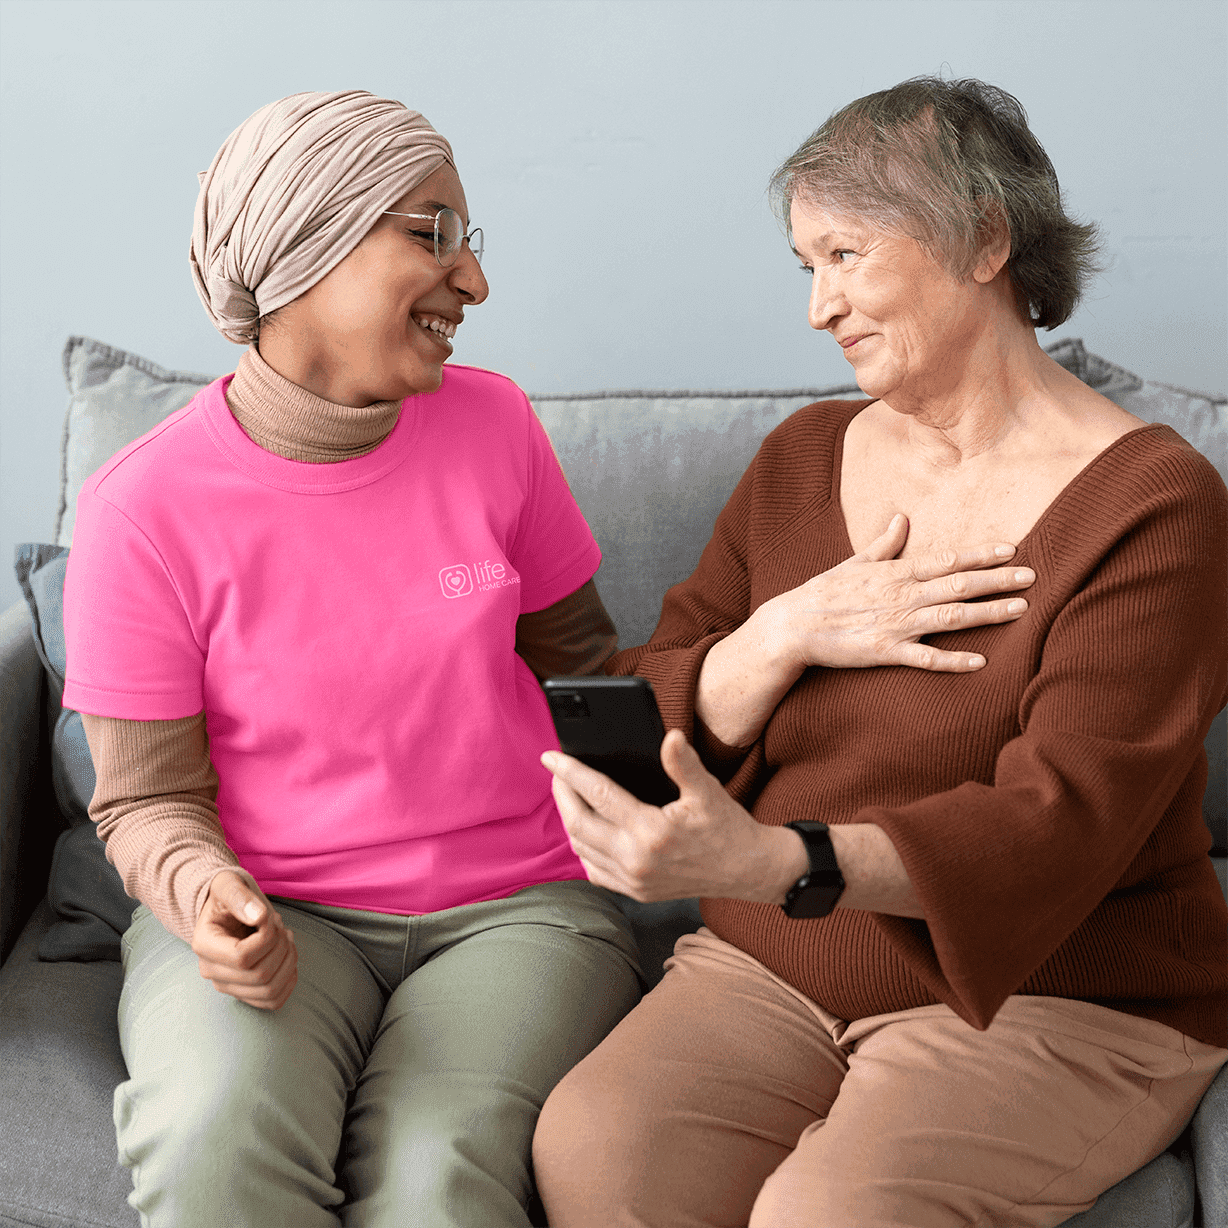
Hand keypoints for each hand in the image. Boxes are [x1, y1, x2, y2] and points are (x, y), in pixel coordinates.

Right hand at [191, 869, 297, 1009]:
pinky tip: (287, 956)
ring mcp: (227, 985)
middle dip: (281, 946)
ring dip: (289, 961)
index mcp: (204, 945)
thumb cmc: (226, 897)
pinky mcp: (244, 992)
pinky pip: (273, 1001)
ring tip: (285, 938)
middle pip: (260, 975)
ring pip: (270, 991)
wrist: (224, 911)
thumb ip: (239, 896)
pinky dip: (289, 979)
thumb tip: (258, 916)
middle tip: (280, 926)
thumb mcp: (228, 885)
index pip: (242, 957)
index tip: (269, 917)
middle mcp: (211, 971)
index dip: (267, 937)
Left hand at [542, 730, 805, 903]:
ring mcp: (634, 881)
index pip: (598, 795)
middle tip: (557, 772)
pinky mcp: (636, 893)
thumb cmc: (728, 828)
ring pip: (581, 848)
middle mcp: (637, 860)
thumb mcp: (708, 791)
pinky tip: (585, 830)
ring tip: (568, 794)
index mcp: (651, 832)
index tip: (550, 757)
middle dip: (561, 794)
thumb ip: (684, 763)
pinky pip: (594, 871)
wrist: (748, 871)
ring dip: (569, 819)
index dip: (570, 772)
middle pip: (579, 823)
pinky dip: (582, 849)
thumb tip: (669, 737)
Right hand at [761, 514, 1035, 672]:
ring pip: (951, 618)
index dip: (981, 554)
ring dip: (988, 613)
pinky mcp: (885, 652)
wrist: (793, 625)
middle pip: (959, 585)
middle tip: (1033, 576)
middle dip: (998, 581)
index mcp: (896, 572)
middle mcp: (902, 596)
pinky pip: (925, 658)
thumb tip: (903, 516)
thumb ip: (885, 542)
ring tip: (1021, 609)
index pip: (948, 559)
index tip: (1011, 550)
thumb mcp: (855, 562)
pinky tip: (980, 661)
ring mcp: (895, 625)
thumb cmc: (823, 592)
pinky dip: (953, 660)